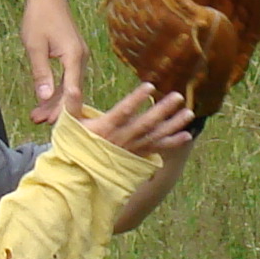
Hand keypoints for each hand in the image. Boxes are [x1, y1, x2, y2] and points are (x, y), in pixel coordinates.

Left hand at [24, 0, 88, 124]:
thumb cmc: (39, 18)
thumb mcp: (35, 46)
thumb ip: (41, 73)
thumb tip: (44, 97)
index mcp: (74, 56)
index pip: (72, 89)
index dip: (63, 108)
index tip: (53, 123)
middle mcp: (81, 58)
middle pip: (71, 90)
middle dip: (56, 108)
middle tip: (39, 122)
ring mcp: (78, 57)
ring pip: (69, 86)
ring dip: (54, 101)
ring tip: (37, 116)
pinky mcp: (73, 56)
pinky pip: (67, 78)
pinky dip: (56, 89)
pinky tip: (44, 100)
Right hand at [81, 81, 196, 156]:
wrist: (81, 173)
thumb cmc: (76, 143)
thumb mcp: (70, 123)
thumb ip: (72, 104)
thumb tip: (72, 87)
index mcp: (106, 127)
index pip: (124, 111)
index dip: (137, 99)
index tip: (150, 85)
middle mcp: (122, 138)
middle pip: (146, 123)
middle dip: (163, 109)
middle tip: (178, 96)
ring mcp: (133, 148)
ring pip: (156, 135)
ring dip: (174, 125)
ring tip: (189, 113)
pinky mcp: (139, 154)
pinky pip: (158, 148)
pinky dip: (173, 143)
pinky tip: (188, 135)